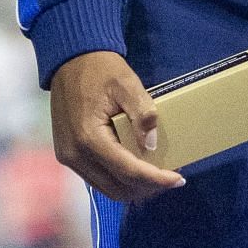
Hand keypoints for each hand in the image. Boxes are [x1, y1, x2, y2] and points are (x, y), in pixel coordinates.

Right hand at [49, 51, 185, 202]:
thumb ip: (141, 113)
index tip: (179, 179)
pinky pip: (97, 178)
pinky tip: (135, 168)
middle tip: (171, 177)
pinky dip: (119, 179)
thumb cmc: (100, 69)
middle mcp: (75, 154)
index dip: (156, 179)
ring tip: (156, 175)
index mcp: (88, 137)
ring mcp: (69, 157)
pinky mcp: (68, 155)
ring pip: (107, 188)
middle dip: (147, 188)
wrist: (70, 59)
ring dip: (134, 187)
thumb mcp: (127, 83)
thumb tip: (152, 145)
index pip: (127, 171)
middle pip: (117, 188)